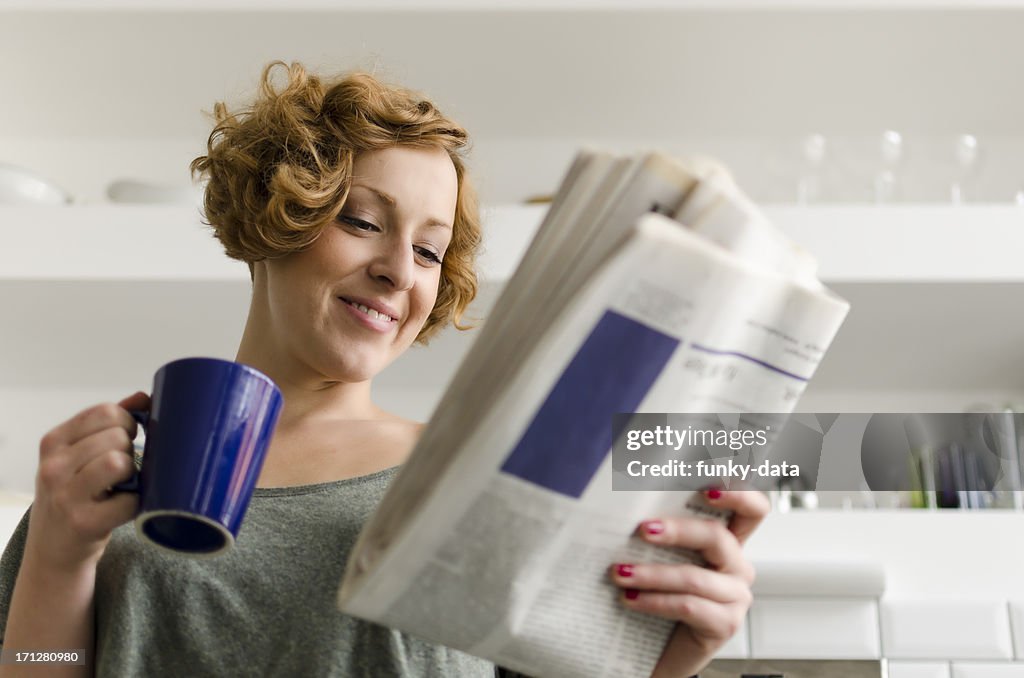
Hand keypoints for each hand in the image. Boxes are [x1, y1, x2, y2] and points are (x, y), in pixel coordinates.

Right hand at [24, 392, 149, 572]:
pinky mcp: (83, 523)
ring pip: (118, 462)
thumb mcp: (78, 456)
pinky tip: (123, 506)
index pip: (105, 411)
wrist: (53, 550)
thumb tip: (142, 397)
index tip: (126, 437)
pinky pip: (128, 500)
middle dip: (129, 449)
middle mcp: (53, 467)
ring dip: (132, 473)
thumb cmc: (74, 495)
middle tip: (122, 468)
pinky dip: (135, 503)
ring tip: (123, 484)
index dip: (127, 421)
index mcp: (53, 442)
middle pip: (116, 436)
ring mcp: (65, 496)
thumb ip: (108, 424)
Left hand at [609, 487, 769, 677]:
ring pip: (695, 576)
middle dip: (677, 530)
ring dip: (652, 573)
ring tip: (620, 573)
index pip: (752, 509)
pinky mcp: (725, 624)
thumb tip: (623, 506)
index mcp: (727, 541)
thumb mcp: (661, 557)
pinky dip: (654, 601)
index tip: (707, 486)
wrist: (658, 648)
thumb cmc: (660, 593)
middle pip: (717, 537)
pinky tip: (630, 600)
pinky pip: (689, 606)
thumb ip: (658, 531)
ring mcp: (735, 596)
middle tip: (642, 529)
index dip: (740, 493)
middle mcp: (737, 566)